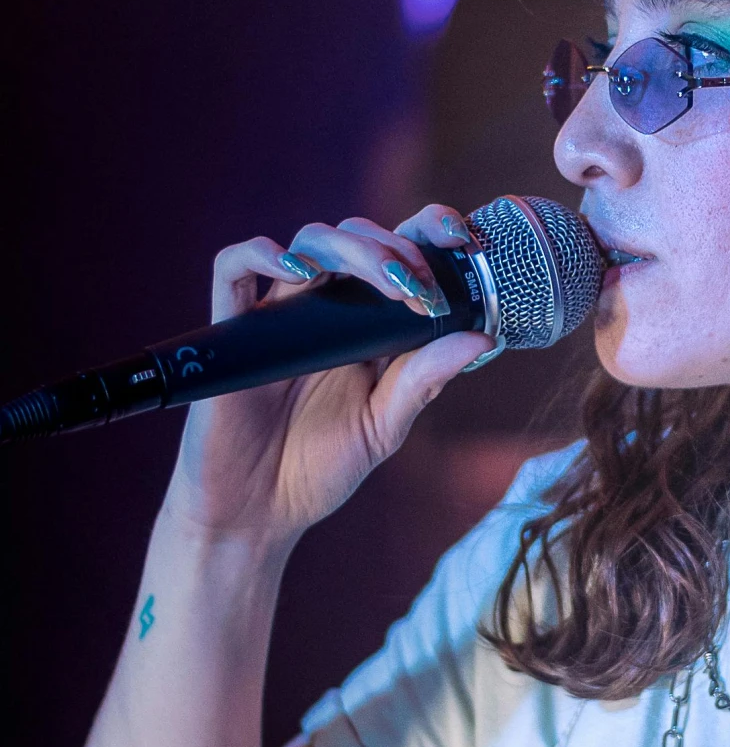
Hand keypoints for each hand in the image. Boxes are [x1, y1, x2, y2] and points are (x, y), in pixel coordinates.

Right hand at [163, 203, 491, 550]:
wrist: (255, 514)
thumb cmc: (319, 469)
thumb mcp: (383, 428)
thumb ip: (424, 381)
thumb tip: (482, 337)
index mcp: (367, 327)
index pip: (397, 255)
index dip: (426, 232)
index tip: (462, 237)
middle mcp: (324, 310)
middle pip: (357, 239)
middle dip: (396, 248)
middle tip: (421, 286)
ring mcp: (277, 316)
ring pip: (308, 242)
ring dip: (352, 248)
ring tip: (386, 282)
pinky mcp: (230, 332)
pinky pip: (231, 269)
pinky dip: (260, 254)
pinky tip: (297, 271)